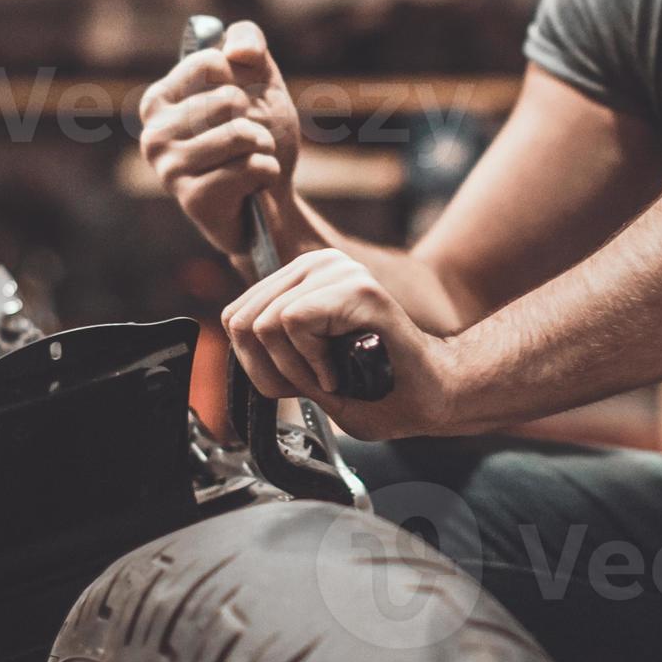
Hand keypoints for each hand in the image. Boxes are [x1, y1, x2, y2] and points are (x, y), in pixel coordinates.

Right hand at [137, 20, 300, 258]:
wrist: (272, 201)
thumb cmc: (258, 136)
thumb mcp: (259, 80)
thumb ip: (248, 42)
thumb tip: (237, 52)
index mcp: (159, 100)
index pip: (210, 61)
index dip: (241, 79)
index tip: (237, 103)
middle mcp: (153, 134)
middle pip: (229, 99)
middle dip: (255, 120)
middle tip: (246, 143)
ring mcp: (169, 169)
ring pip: (242, 134)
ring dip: (264, 147)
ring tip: (250, 162)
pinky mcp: (193, 199)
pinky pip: (252, 166)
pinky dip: (268, 172)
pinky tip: (252, 187)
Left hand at [221, 249, 467, 441]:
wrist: (430, 397)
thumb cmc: (374, 389)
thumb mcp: (300, 367)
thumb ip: (266, 345)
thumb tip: (231, 330)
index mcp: (301, 278)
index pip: (234, 316)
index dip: (257, 363)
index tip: (301, 377)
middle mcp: (318, 265)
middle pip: (242, 321)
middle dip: (274, 368)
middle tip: (319, 380)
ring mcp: (338, 270)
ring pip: (265, 325)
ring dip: (297, 369)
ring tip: (336, 373)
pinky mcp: (355, 286)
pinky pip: (292, 324)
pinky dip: (313, 363)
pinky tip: (343, 370)